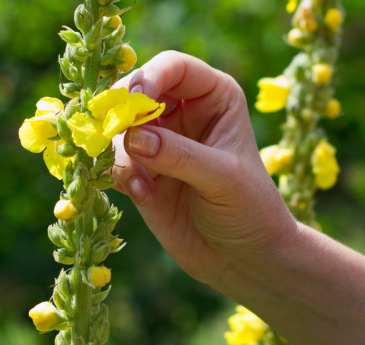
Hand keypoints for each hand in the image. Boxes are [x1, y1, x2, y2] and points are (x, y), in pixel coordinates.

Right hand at [110, 51, 296, 283]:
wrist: (245, 258)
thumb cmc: (250, 208)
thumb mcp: (223, 178)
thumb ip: (180, 155)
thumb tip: (133, 137)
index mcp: (213, 96)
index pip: (173, 66)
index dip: (149, 77)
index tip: (132, 101)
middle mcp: (182, 111)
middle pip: (135, 91)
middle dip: (121, 113)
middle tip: (117, 139)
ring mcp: (158, 142)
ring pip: (117, 128)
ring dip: (120, 152)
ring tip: (142, 184)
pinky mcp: (141, 172)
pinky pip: (114, 161)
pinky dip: (120, 175)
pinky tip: (144, 195)